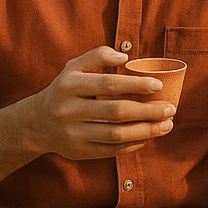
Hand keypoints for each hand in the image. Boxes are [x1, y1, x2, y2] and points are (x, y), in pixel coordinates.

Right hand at [30, 46, 177, 160]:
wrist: (36, 123)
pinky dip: (133, 143)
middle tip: (171, 108)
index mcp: (69, 85)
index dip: (135, 85)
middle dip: (148, 111)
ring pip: (116, 134)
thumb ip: (98, 56)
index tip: (158, 85)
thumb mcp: (74, 67)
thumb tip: (125, 57)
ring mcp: (73, 134)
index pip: (108, 84)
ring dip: (146, 131)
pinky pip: (112, 149)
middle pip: (116, 112)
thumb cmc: (66, 89)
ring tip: (167, 125)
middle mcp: (69, 111)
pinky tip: (149, 136)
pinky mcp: (79, 151)